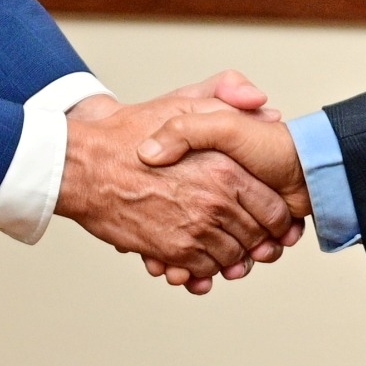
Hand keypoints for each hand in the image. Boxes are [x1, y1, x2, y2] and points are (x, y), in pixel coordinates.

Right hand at [56, 75, 302, 293]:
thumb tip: (263, 104)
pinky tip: (200, 255)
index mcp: (226, 169)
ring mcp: (194, 230)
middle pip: (257, 238)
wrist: (86, 166)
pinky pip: (203, 270)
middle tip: (253, 241)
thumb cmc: (131, 134)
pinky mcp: (171, 250)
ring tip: (224, 246)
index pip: (273, 210)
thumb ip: (226, 96)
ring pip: (232, 258)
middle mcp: (215, 203)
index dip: (279, 220)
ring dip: (231, 257)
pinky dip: (205, 268)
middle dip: (258, 242)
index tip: (274, 222)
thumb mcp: (183, 103)